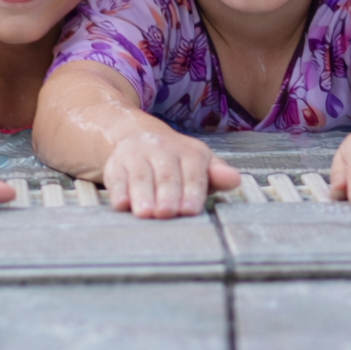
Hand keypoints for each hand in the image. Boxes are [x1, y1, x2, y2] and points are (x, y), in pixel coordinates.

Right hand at [102, 129, 239, 218]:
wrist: (137, 136)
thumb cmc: (176, 160)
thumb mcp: (201, 163)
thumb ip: (217, 175)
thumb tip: (235, 179)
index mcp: (189, 152)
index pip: (193, 172)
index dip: (192, 191)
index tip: (190, 210)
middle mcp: (163, 150)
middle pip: (167, 175)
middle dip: (167, 194)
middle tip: (167, 213)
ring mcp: (137, 156)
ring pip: (141, 176)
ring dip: (143, 195)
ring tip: (146, 213)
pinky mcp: (116, 165)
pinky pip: (116, 177)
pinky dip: (118, 191)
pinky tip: (122, 205)